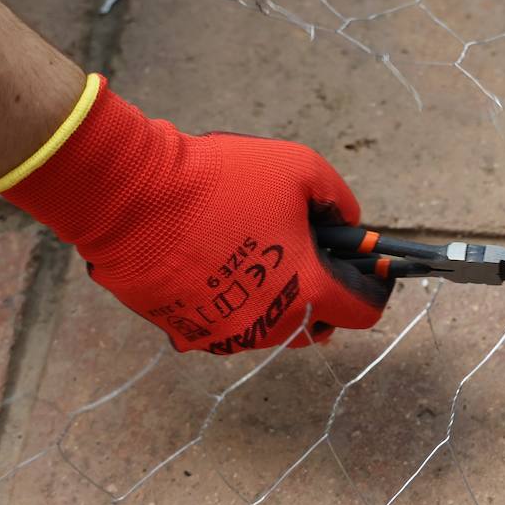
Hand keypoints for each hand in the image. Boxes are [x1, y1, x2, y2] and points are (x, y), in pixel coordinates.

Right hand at [0, 75, 390, 353]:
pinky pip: (225, 325)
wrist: (131, 194)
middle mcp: (269, 325)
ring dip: (278, 299)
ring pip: (270, 327)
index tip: (372, 272)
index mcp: (306, 290)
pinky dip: (233, 303)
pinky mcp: (187, 332)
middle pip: (315, 324)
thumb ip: (339, 203)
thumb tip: (349, 226)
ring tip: (261, 257)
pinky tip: (218, 265)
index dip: (373, 289)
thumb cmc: (221, 178)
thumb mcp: (301, 169)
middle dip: (324, 295)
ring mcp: (226, 335)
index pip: (361, 312)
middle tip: (313, 258)